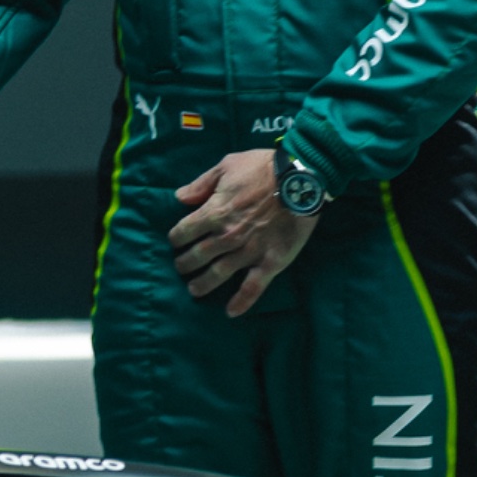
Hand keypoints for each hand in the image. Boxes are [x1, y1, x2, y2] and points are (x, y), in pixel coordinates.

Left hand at [170, 147, 320, 319]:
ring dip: (202, 284)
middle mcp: (227, 236)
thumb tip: (179, 197)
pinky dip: (241, 302)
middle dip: (185, 263)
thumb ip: (201, 183)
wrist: (301, 178)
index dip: (176, 238)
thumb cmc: (263, 167)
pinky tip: (230, 312)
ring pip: (218, 274)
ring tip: (194, 289)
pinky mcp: (270, 262)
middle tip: (181, 267)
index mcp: (214, 212)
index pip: (184, 232)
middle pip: (197, 256)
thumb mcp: (227, 165)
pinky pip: (253, 287)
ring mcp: (248, 251)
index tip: (175, 242)